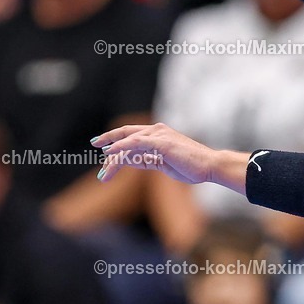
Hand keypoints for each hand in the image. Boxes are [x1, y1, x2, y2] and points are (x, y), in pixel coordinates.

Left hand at [91, 123, 216, 184]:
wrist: (209, 166)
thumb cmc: (192, 167)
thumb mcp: (164, 164)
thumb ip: (148, 159)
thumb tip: (131, 160)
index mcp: (159, 135)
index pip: (132, 135)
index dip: (116, 139)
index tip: (103, 147)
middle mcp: (157, 131)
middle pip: (126, 132)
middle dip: (109, 138)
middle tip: (94, 144)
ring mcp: (159, 135)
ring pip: (128, 142)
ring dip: (113, 157)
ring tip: (104, 172)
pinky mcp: (160, 142)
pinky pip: (135, 143)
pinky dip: (121, 148)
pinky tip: (110, 154)